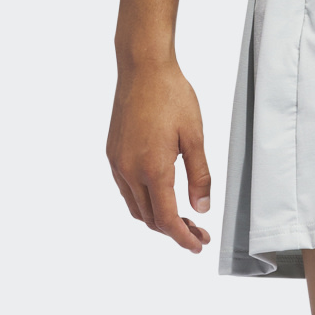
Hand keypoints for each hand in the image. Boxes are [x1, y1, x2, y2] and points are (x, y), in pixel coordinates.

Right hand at [107, 57, 213, 251]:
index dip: (183, 238)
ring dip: (157, 218)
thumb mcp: (195, 137)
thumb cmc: (172, 96)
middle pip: (150, 218)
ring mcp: (118, 162)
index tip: (197, 245)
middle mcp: (130, 170)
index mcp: (153, 169)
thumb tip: (201, 208)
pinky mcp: (113, 153)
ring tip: (181, 217)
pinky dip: (143, 201)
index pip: (167, 219)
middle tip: (197, 232)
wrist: (143, 69)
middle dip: (174, 231)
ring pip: (135, 207)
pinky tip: (160, 195)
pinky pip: (126, 189)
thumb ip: (200, 176)